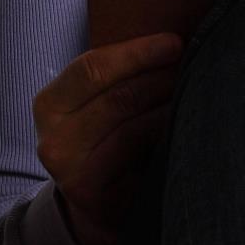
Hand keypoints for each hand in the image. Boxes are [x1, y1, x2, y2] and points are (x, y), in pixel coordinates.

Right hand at [32, 33, 183, 244]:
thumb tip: (169, 40)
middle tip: (195, 66)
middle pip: (118, 98)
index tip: (174, 42)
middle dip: (162, 79)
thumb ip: (115, 77)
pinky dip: (166, 138)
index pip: (91, 69)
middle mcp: (54, 140)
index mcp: (49, 105)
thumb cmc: (103, 138)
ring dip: (170, 107)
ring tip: (194, 91)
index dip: (137, 53)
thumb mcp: (93, 105)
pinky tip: (185, 127)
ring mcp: (73, 174)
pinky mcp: (99, 199)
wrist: (93, 203)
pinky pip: (142, 161)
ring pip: (133, 129)